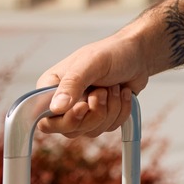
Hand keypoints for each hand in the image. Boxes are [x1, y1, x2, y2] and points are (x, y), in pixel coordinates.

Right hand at [35, 32, 151, 137]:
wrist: (138, 54)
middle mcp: (63, 103)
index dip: (65, 120)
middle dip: (94, 113)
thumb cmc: (113, 52)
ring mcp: (82, 112)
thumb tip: (56, 108)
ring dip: (110, 109)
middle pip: (70, 130)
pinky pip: (108, 128)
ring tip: (113, 87)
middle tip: (103, 91)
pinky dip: (120, 111)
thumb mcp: (91, 63)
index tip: (84, 106)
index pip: (45, 119)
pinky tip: (122, 93)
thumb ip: (73, 83)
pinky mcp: (100, 117)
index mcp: (52, 87)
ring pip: (92, 131)